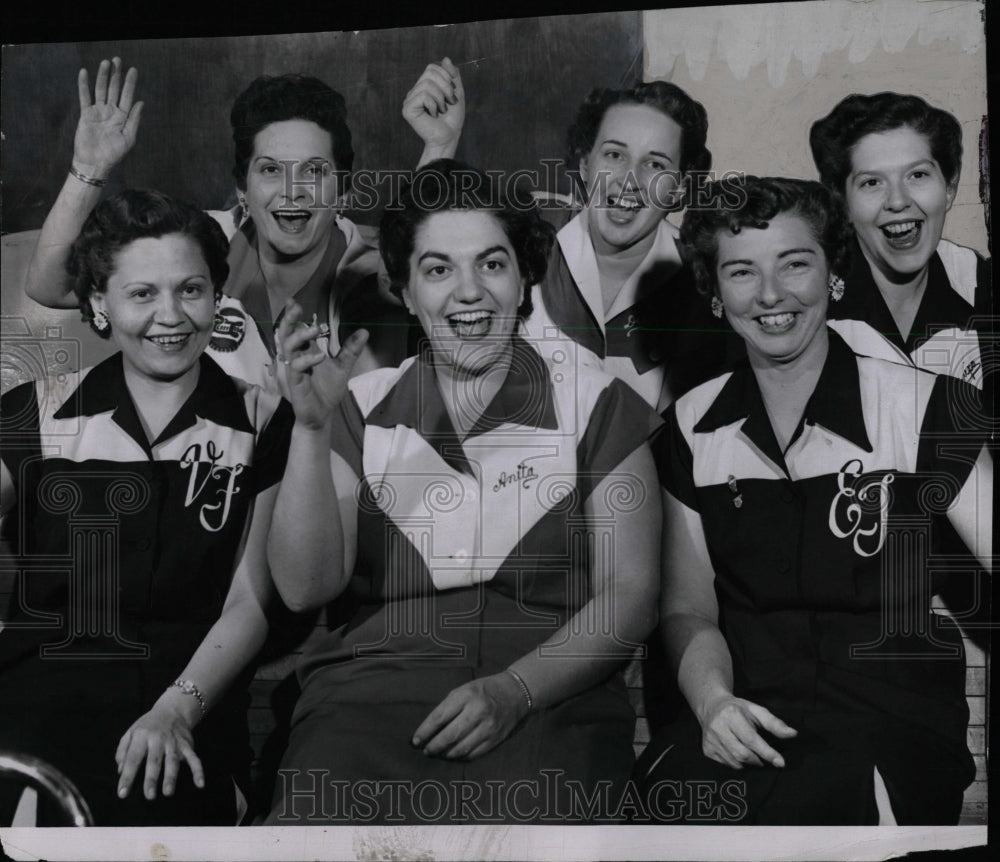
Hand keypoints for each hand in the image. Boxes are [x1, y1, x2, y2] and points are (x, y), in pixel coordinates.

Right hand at [73, 58, 142, 177]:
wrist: (96, 162)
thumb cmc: (114, 153)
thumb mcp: (129, 137)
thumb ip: (134, 119)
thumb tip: (141, 102)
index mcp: (123, 117)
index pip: (128, 96)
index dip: (130, 83)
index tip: (133, 70)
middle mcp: (111, 111)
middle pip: (114, 88)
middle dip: (116, 74)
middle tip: (118, 59)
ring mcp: (98, 111)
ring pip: (100, 89)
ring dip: (103, 76)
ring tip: (106, 62)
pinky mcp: (86, 114)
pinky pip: (84, 96)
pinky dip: (84, 85)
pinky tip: (85, 72)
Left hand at [115, 701, 203, 800]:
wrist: (173, 710)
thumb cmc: (148, 725)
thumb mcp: (131, 732)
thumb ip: (122, 750)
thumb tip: (120, 771)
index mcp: (142, 736)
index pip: (133, 758)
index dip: (127, 776)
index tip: (122, 793)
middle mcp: (158, 739)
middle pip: (154, 761)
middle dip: (152, 778)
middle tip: (149, 796)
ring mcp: (175, 742)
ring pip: (173, 761)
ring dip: (171, 777)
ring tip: (168, 792)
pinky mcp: (187, 745)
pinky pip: (194, 759)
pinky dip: (198, 771)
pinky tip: (200, 784)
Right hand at [274, 300, 367, 429]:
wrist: (322, 414)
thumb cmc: (327, 390)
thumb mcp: (343, 367)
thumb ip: (350, 350)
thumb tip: (365, 331)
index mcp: (306, 351)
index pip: (296, 329)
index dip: (293, 316)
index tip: (293, 301)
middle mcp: (297, 357)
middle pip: (286, 334)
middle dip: (289, 320)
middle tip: (296, 307)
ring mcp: (294, 369)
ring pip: (288, 348)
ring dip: (299, 336)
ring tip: (314, 329)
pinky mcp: (295, 382)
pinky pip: (296, 368)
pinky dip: (307, 360)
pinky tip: (320, 356)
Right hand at [403, 57, 464, 151]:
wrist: (449, 137)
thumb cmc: (452, 119)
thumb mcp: (456, 93)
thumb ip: (453, 76)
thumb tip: (445, 59)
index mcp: (424, 86)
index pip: (432, 67)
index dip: (445, 76)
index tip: (452, 93)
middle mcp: (415, 91)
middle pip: (429, 73)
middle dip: (445, 87)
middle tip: (449, 102)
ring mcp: (410, 100)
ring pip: (427, 84)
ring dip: (440, 98)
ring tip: (441, 110)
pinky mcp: (408, 109)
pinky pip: (423, 95)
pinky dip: (433, 105)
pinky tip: (433, 115)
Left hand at [411, 672, 528, 760]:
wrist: (515, 693)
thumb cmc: (483, 690)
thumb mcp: (464, 690)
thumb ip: (448, 707)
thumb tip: (428, 730)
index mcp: (466, 695)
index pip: (440, 717)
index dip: (425, 731)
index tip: (415, 741)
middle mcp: (478, 711)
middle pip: (450, 735)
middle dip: (434, 746)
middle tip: (426, 750)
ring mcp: (488, 727)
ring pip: (461, 748)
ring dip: (445, 754)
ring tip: (438, 754)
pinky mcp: (496, 739)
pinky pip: (474, 753)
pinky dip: (461, 757)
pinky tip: (453, 755)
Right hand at [698, 696, 795, 769]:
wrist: (711, 706)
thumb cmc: (738, 709)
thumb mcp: (756, 710)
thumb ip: (774, 723)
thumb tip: (793, 734)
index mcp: (731, 715)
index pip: (751, 739)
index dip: (767, 752)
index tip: (780, 762)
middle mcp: (718, 728)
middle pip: (742, 754)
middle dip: (758, 760)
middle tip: (765, 758)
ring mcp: (710, 740)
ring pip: (735, 762)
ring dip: (748, 763)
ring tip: (752, 754)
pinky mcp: (707, 750)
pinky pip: (727, 764)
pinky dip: (738, 763)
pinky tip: (738, 753)